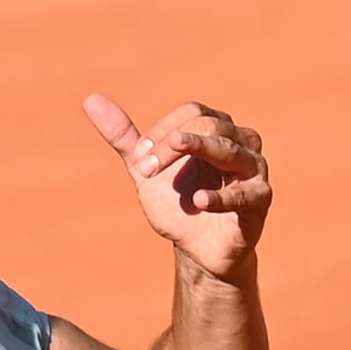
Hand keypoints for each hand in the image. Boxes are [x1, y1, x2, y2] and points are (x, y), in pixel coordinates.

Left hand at [84, 94, 268, 277]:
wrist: (197, 249)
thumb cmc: (178, 203)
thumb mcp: (146, 170)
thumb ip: (124, 138)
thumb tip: (90, 100)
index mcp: (216, 128)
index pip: (192, 114)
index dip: (163, 130)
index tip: (139, 157)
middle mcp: (241, 141)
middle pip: (211, 125)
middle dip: (174, 143)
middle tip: (144, 169)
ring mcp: (254, 170)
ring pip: (232, 150)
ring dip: (202, 150)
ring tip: (172, 153)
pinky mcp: (260, 201)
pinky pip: (246, 194)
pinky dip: (223, 197)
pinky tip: (198, 200)